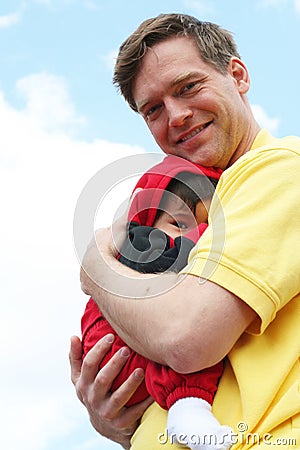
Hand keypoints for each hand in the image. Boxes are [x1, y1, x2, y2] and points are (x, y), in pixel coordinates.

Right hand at [69, 334, 152, 448]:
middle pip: (103, 379)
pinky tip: (153, 392)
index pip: (88, 364)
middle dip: (115, 363)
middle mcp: (93, 398)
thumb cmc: (94, 391)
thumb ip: (76, 357)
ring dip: (130, 383)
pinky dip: (144, 403)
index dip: (99, 349)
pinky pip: (135, 412)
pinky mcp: (121, 423)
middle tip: (127, 350)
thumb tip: (73, 336)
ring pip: (119, 397)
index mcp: (83, 384)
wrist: (104, 425)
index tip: (110, 336)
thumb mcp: (81, 378)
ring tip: (141, 370)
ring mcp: (106, 412)